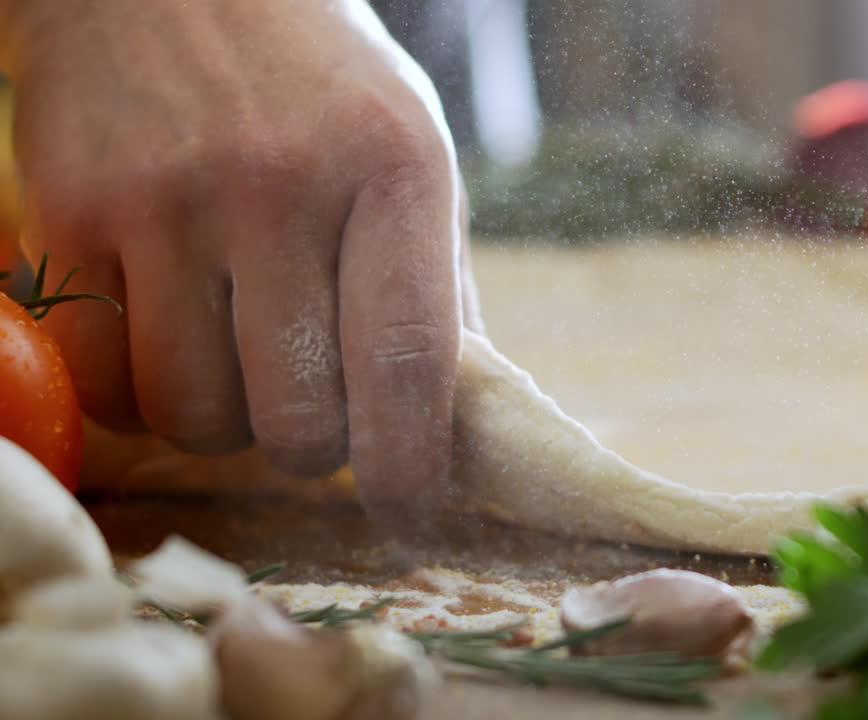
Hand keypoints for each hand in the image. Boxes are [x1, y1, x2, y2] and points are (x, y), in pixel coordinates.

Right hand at [0, 0, 467, 519]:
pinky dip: (142, 397)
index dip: (413, 469)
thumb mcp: (413, 158)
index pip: (408, 364)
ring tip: (240, 357)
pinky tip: (170, 343)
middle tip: (313, 406)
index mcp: (393, 169)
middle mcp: (282, 184)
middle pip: (299, 419)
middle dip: (315, 446)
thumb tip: (454, 423)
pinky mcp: (73, 213)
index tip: (411, 516)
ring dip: (226, 421)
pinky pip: (107, 383)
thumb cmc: (318, 86)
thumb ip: (435, 288)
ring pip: (196, 418)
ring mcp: (168, 199)